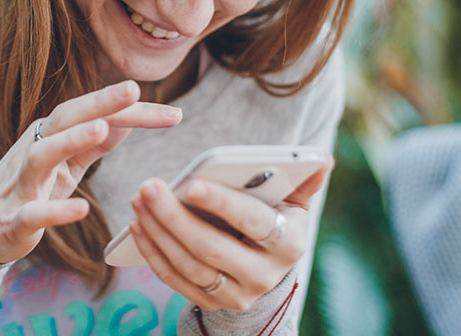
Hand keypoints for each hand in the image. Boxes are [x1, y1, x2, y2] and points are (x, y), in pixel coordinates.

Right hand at [0, 80, 181, 263]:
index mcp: (51, 134)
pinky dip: (55, 211)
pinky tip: (81, 210)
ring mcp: (21, 183)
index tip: (174, 113)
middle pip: (65, 119)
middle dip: (99, 102)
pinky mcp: (13, 219)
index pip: (93, 112)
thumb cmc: (28, 188)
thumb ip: (93, 141)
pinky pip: (33, 212)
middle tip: (134, 89)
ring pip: (41, 155)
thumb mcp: (65, 162)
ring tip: (102, 131)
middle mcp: (34, 149)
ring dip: (70, 140)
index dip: (131, 110)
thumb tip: (129, 118)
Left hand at [128, 159, 332, 309]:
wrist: (267, 267)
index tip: (191, 182)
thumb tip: (323, 157)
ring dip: (158, 230)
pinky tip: (138, 224)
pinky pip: (174, 279)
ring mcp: (236, 294)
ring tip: (140, 199)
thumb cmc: (276, 217)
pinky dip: (152, 252)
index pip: (253, 222)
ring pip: (188, 264)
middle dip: (175, 216)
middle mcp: (264, 275)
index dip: (222, 203)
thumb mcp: (293, 200)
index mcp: (288, 243)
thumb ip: (303, 178)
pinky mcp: (210, 302)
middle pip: (212, 247)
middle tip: (149, 186)